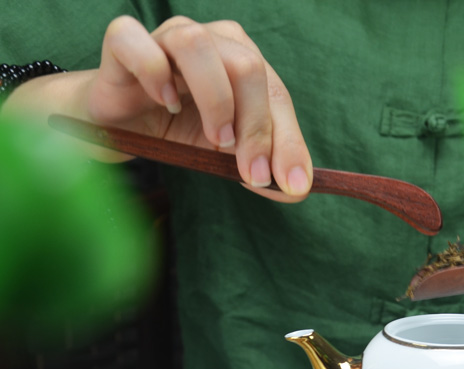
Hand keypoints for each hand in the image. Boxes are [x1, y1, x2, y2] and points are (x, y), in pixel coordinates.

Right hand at [88, 15, 311, 199]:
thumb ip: (261, 166)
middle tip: (252, 172)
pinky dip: (154, 71)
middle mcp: (210, 41)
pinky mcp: (122, 44)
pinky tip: (165, 102)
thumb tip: (295, 189)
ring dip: (214, 98)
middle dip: (256, 127)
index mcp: (243, 61)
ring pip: (197, 44)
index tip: (292, 184)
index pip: (277, 95)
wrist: (121, 128)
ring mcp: (165, 36)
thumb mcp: (228, 154)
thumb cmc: (180, 131)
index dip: (288, 141)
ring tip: (216, 138)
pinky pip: (136, 42)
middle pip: (247, 67)